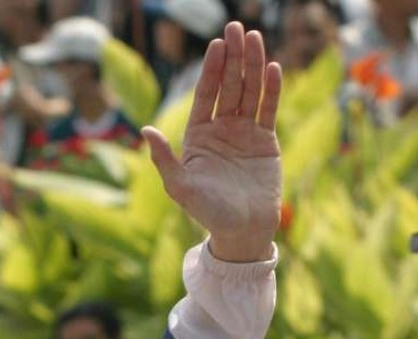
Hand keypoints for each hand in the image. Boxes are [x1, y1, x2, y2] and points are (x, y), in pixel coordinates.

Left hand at [142, 22, 282, 262]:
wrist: (242, 230)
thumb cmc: (207, 212)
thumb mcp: (180, 186)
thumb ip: (164, 158)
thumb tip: (145, 130)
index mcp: (198, 136)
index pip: (205, 95)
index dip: (212, 69)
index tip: (216, 44)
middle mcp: (221, 130)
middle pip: (229, 86)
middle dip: (233, 57)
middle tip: (237, 28)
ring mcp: (244, 133)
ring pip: (249, 92)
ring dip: (253, 65)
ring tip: (256, 38)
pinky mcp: (266, 141)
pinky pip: (268, 109)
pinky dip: (271, 89)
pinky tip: (272, 67)